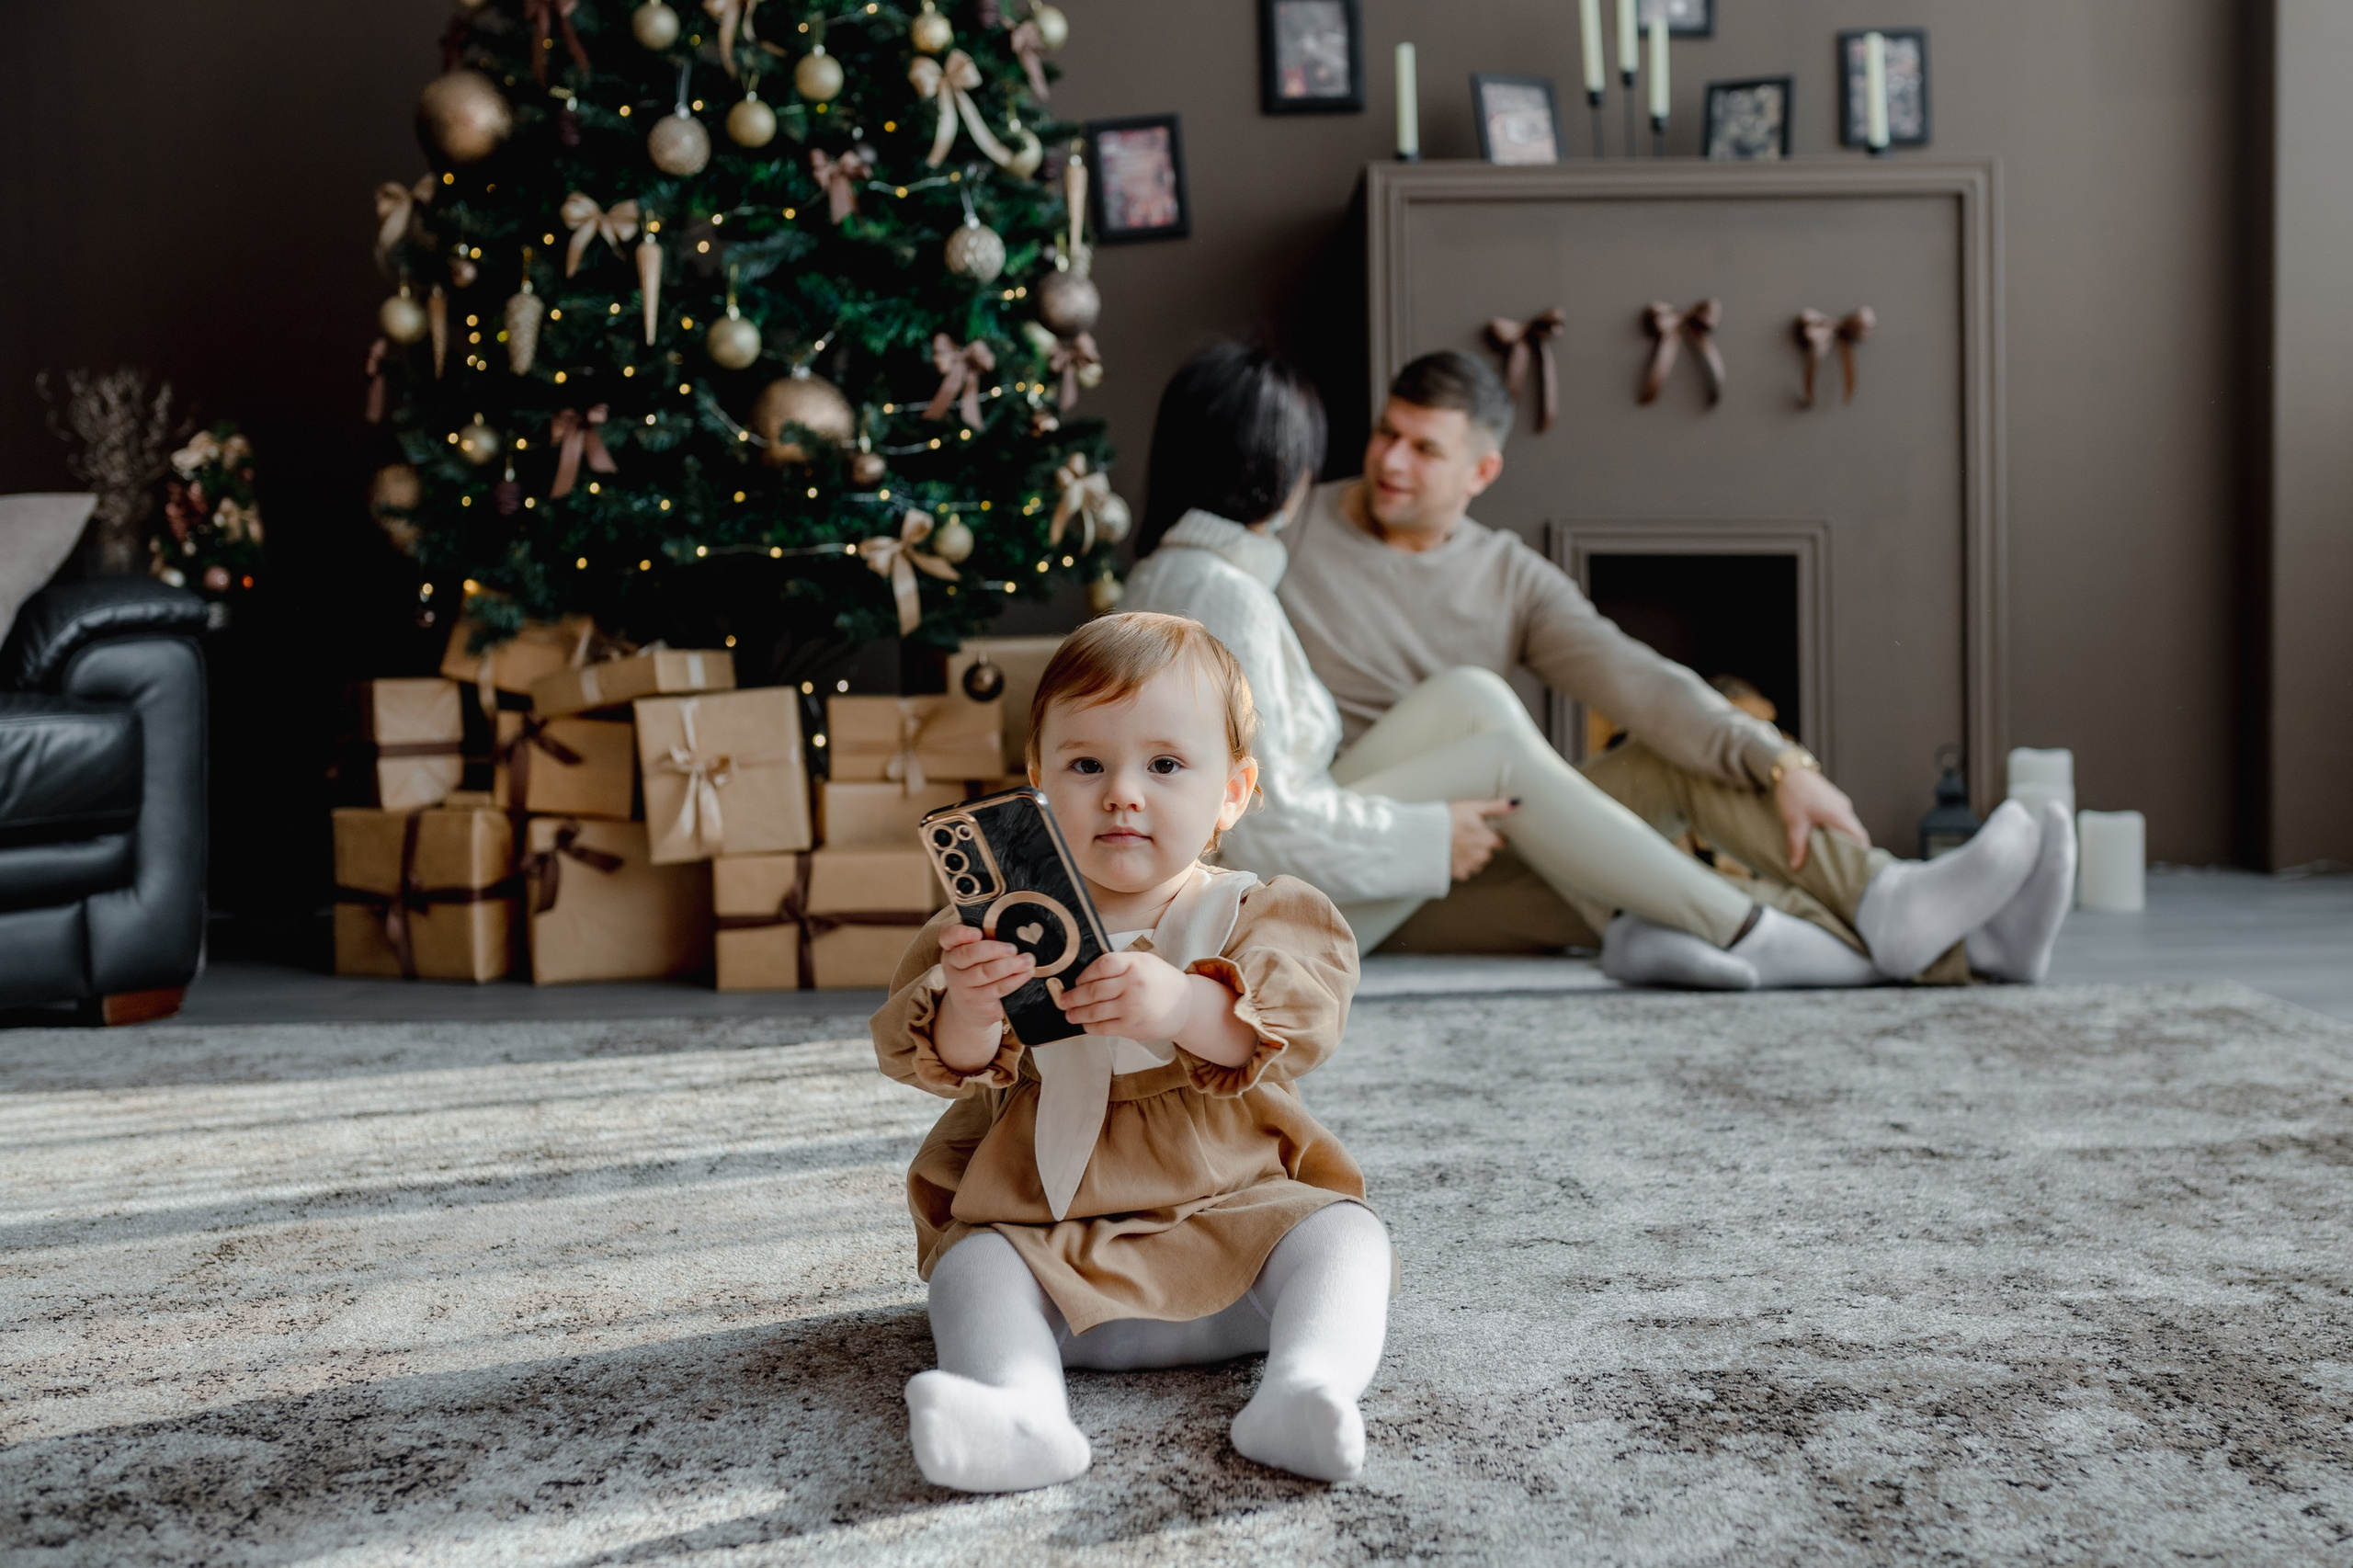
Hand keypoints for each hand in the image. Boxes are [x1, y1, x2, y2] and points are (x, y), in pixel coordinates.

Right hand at [934, 922, 1032, 1068]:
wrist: (970, 1008)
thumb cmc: (978, 970)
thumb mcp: (975, 955)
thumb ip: (987, 940)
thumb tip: (1017, 929)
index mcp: (951, 948)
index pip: (948, 936)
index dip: (961, 933)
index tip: (978, 933)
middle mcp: (952, 966)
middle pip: (968, 954)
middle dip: (993, 949)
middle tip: (1013, 948)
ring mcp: (962, 986)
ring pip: (985, 972)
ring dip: (1009, 965)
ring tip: (1028, 960)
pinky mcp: (976, 1001)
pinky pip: (997, 988)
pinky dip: (1015, 979)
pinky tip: (1026, 973)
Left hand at [1053, 949, 1195, 1041]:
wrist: (1185, 1006)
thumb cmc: (1160, 982)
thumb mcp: (1144, 962)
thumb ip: (1119, 965)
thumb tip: (1085, 976)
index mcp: (1135, 964)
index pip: (1101, 965)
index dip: (1084, 974)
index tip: (1077, 980)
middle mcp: (1133, 985)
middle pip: (1093, 990)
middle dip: (1073, 996)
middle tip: (1062, 999)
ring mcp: (1132, 1008)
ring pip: (1094, 1011)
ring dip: (1077, 1013)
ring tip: (1069, 1013)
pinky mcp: (1132, 1027)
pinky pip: (1103, 1028)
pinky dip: (1090, 1026)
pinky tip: (1085, 1024)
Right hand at [1447, 798, 1517, 880]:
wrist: (1424, 836)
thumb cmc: (1448, 819)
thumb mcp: (1473, 807)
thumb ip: (1497, 807)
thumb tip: (1516, 803)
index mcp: (1488, 840)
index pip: (1501, 842)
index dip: (1493, 836)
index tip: (1483, 831)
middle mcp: (1482, 856)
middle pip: (1488, 853)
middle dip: (1480, 847)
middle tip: (1466, 836)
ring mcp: (1470, 866)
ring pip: (1477, 863)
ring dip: (1471, 857)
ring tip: (1457, 845)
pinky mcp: (1457, 873)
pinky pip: (1464, 872)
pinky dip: (1460, 865)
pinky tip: (1452, 855)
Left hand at [1775, 767, 1868, 869]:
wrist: (1790, 769)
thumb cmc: (1794, 793)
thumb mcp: (1794, 822)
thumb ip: (1797, 845)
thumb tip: (1796, 866)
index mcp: (1838, 814)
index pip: (1859, 836)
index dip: (1861, 851)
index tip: (1857, 865)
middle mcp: (1843, 808)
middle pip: (1856, 832)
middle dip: (1852, 849)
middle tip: (1844, 865)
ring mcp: (1839, 803)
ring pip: (1848, 825)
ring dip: (1844, 839)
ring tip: (1835, 855)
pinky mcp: (1833, 800)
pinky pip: (1841, 818)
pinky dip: (1838, 830)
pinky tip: (1826, 838)